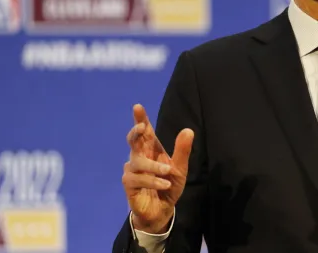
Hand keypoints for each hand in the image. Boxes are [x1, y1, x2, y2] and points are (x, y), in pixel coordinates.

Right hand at [122, 104, 193, 233]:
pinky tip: (163, 184)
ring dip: (154, 167)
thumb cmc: (169, 186)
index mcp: (152, 150)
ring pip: (138, 162)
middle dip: (136, 132)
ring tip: (168, 172)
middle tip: (142, 127)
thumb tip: (188, 130)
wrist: (162, 210)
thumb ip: (182, 150)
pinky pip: (137, 179)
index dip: (140, 119)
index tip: (138, 107)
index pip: (145, 132)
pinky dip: (152, 180)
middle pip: (133, 140)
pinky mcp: (129, 184)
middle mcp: (140, 157)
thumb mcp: (180, 168)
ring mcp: (132, 170)